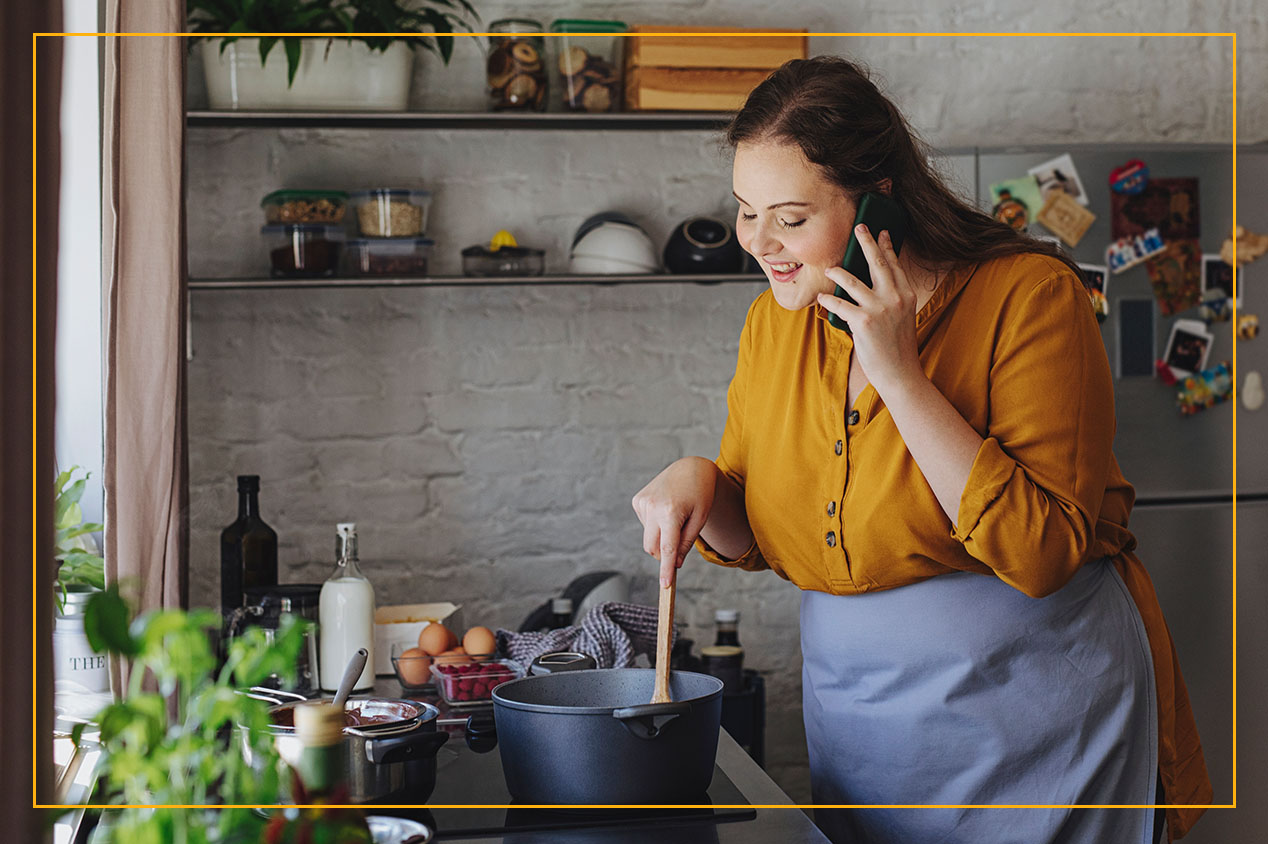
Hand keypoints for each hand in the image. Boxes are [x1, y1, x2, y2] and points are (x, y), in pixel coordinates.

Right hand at [631, 457, 716, 586]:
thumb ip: (686, 543)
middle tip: (680, 543)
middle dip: (664, 554)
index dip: (665, 569)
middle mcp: (653, 506)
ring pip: (649, 538)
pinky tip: (665, 509)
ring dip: (661, 536)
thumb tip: (673, 563)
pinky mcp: (637, 500)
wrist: (690, 468)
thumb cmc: (700, 494)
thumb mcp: (700, 519)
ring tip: (675, 516)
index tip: (665, 586)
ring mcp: (642, 502)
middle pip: (652, 548)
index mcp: (671, 511)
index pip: (667, 548)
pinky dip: (655, 525)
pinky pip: (645, 525)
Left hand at [817, 225, 922, 392]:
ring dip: (838, 272)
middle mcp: (895, 297)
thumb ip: (892, 299)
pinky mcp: (863, 321)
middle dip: (866, 242)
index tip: (881, 232)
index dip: (886, 246)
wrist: (900, 373)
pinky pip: (840, 304)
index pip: (894, 264)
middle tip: (858, 227)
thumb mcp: (902, 317)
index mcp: (907, 295)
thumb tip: (872, 283)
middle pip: (877, 262)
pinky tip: (821, 297)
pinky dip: (828, 300)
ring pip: (852, 281)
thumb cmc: (897, 347)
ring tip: (830, 268)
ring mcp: (879, 308)